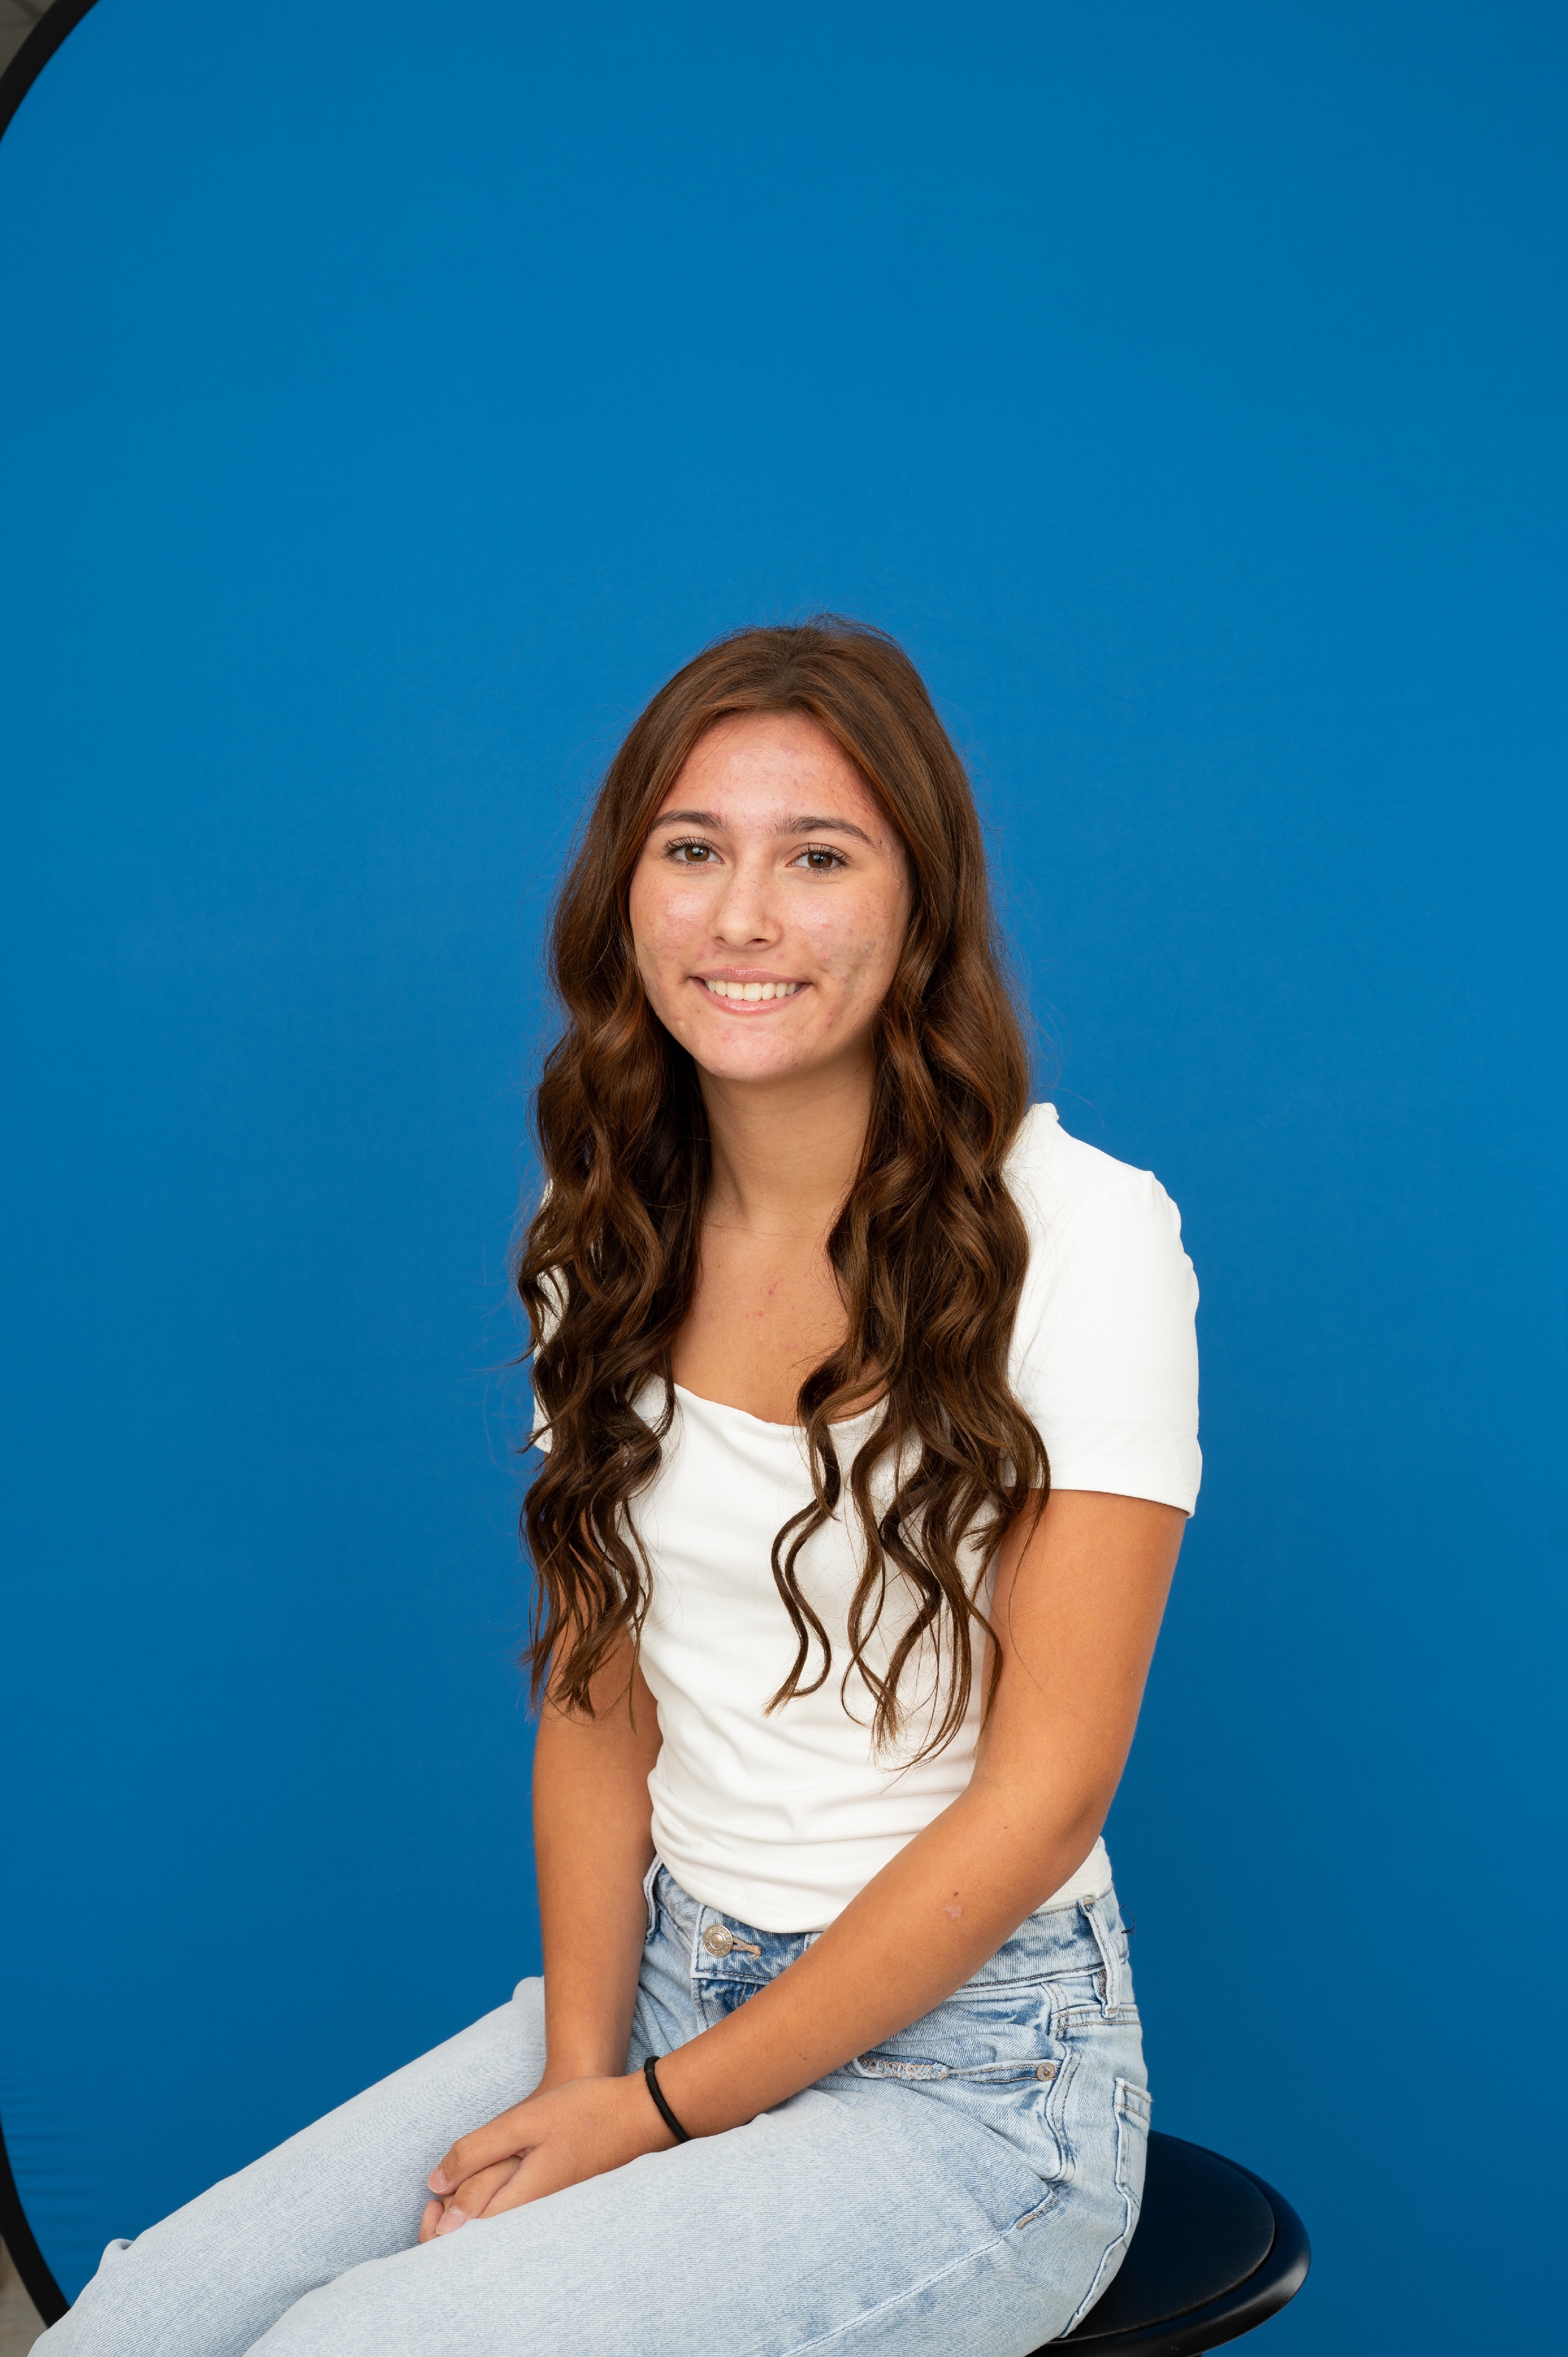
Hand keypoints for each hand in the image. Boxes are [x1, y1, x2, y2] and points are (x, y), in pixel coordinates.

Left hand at [417, 2071, 673, 2240]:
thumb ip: (476, 2152)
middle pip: (481, 2239)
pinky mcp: (560, 2201)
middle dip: (451, 2223)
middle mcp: (537, 2216)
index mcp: (524, 2201)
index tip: (432, 2196)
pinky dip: (496, 2205)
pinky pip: (518, 2216)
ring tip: (461, 2185)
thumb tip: (434, 2185)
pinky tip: (494, 2181)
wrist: (641, 2113)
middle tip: (438, 2194)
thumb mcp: (524, 2120)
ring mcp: (551, 2211)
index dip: (439, 2224)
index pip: (467, 2235)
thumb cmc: (584, 2111)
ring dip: (472, 2213)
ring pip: (499, 2227)